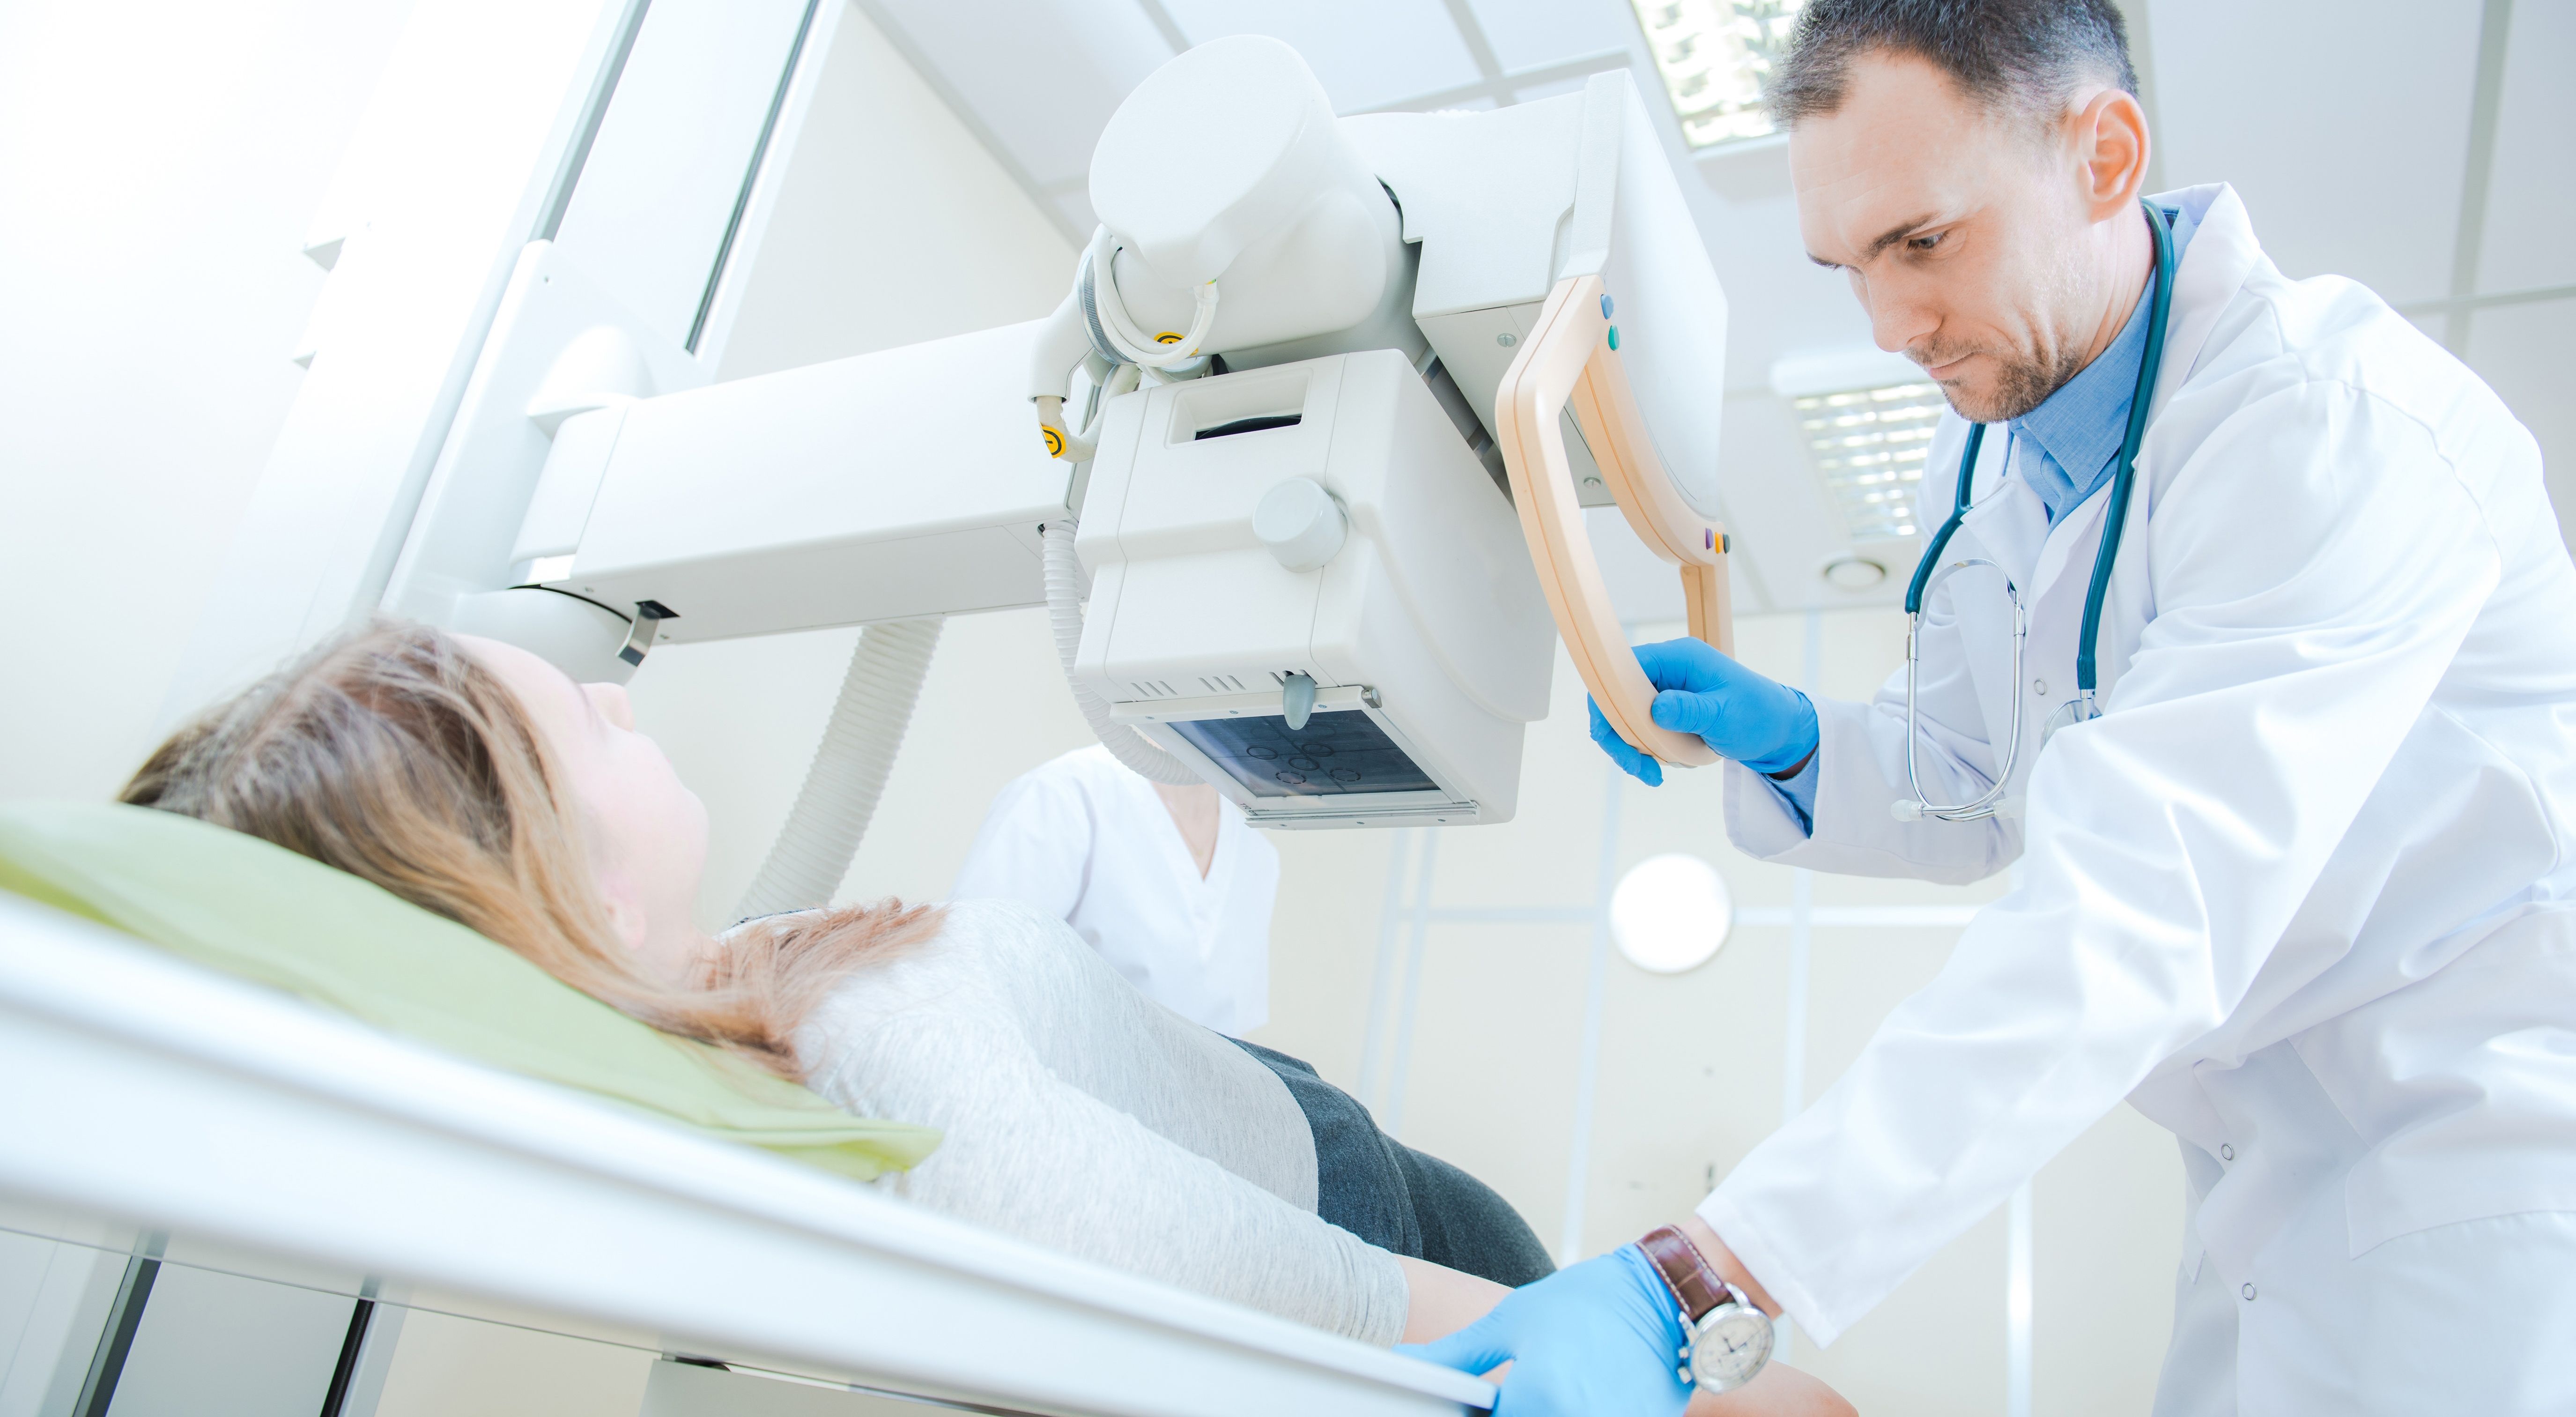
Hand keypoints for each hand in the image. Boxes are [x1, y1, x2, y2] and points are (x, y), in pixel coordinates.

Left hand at [1398, 1245, 1690, 1416]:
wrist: (1666, 1296)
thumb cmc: (1592, 1301)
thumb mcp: (1512, 1319)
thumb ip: (1457, 1354)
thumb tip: (1409, 1362)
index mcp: (1537, 1397)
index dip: (1477, 1414)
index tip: (1477, 1402)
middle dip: (1514, 1413)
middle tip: (1521, 1390)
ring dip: (1542, 1412)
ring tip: (1553, 1385)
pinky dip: (1576, 1413)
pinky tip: (1579, 1392)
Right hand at [1588, 639, 1817, 785]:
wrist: (1778, 731)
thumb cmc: (1758, 715)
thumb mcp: (1725, 715)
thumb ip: (1690, 710)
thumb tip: (1656, 708)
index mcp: (1680, 658)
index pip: (1624, 667)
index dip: (1608, 699)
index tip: (1608, 734)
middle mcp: (1667, 670)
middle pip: (1617, 696)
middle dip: (1619, 735)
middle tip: (1637, 767)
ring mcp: (1665, 690)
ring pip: (1625, 718)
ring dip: (1632, 749)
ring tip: (1652, 775)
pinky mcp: (1667, 711)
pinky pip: (1640, 729)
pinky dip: (1644, 751)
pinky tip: (1662, 767)